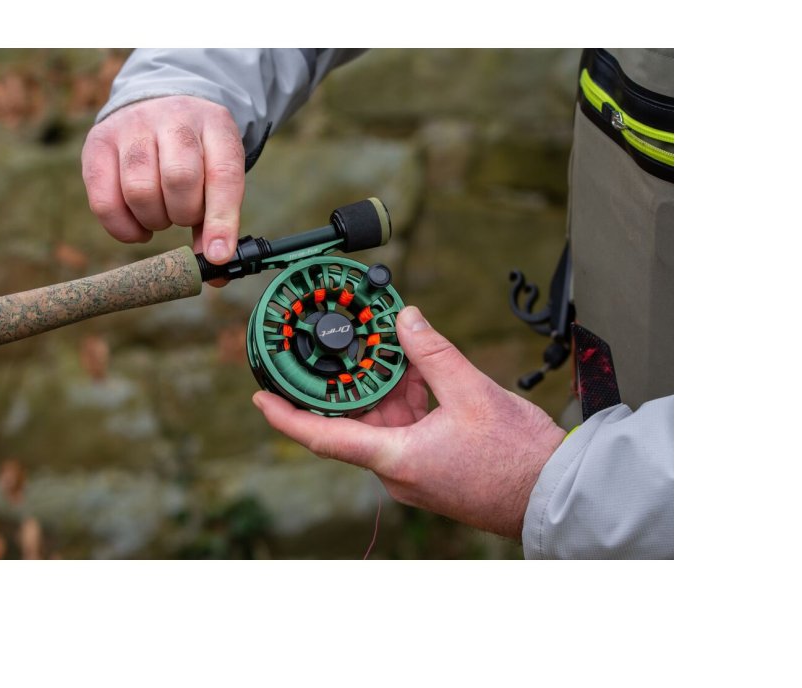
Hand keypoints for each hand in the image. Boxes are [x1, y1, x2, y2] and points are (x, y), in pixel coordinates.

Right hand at [81, 95, 245, 265]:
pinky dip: (122, 227)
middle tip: (183, 215)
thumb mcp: (216, 172)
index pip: (223, 175)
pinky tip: (138, 227)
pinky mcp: (97, 143)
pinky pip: (104, 201)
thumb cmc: (195, 154)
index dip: (222, 220)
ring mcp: (132, 127)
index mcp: (215, 125)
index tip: (217, 256)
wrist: (157, 104)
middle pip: (179, 179)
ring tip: (161, 215)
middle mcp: (173, 118)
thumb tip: (215, 268)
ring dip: (153, 219)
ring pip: (140, 190)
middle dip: (183, 214)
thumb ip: (217, 219)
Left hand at [253, 306, 565, 539]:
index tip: (259, 397)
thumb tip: (406, 319)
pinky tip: (419, 370)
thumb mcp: (472, 392)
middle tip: (339, 344)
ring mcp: (413, 471)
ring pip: (383, 420)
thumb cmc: (516, 459)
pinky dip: (408, 398)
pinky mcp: (431, 466)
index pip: (323, 437)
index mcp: (395, 459)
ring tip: (389, 346)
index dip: (285, 416)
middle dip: (348, 381)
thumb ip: (433, 353)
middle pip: (355, 420)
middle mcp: (396, 470)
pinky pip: (406, 428)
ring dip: (386, 386)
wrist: (554, 494)